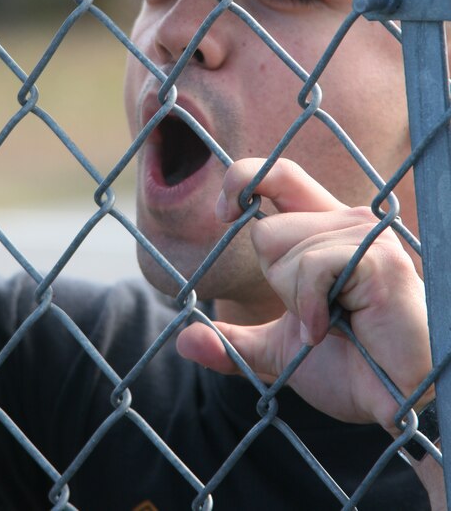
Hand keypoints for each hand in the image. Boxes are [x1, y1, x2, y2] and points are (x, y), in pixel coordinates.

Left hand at [177, 158, 431, 433]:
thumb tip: (183, 341)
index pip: (280, 174)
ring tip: (333, 323)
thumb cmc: (351, 369)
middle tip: (318, 313)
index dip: (245, 179)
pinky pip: (309, 268)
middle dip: (276, 282)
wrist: (394, 404)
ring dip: (296, 300)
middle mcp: (349, 221)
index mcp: (326, 228)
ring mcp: (367, 237)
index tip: (224, 213)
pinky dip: (310, 309)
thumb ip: (233, 343)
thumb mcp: (279, 350)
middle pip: (267, 229)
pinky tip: (334, 328)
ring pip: (282, 246)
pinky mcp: (380, 260)